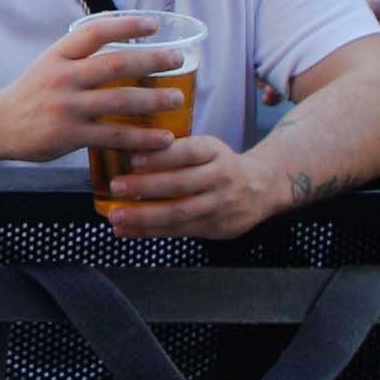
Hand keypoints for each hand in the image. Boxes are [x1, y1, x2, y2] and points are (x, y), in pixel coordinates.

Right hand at [0, 12, 200, 163]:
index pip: (95, 31)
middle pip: (115, 64)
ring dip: (154, 99)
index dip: (127, 24)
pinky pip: (114, 136)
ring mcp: (66, 107)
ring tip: (178, 99)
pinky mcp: (70, 135)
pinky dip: (142, 138)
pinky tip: (163, 139)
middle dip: (152, 60)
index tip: (155, 23)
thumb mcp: (48, 63)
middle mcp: (62, 77)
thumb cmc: (30, 93)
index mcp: (58, 55)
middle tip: (178, 60)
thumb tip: (117, 27)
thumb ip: (79, 51)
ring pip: (119, 101)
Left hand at [94, 131, 292, 239]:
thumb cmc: (219, 165)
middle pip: (181, 184)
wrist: (262, 188)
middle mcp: (220, 178)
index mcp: (215, 152)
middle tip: (116, 186)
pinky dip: (149, 232)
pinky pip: (178, 231)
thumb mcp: (207, 148)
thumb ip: (176, 150)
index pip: (189, 151)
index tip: (134, 158)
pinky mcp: (215, 228)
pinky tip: (126, 230)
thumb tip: (128, 149)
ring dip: (144, 216)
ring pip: (179, 212)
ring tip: (116, 216)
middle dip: (146, 186)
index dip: (162, 156)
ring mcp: (219, 205)